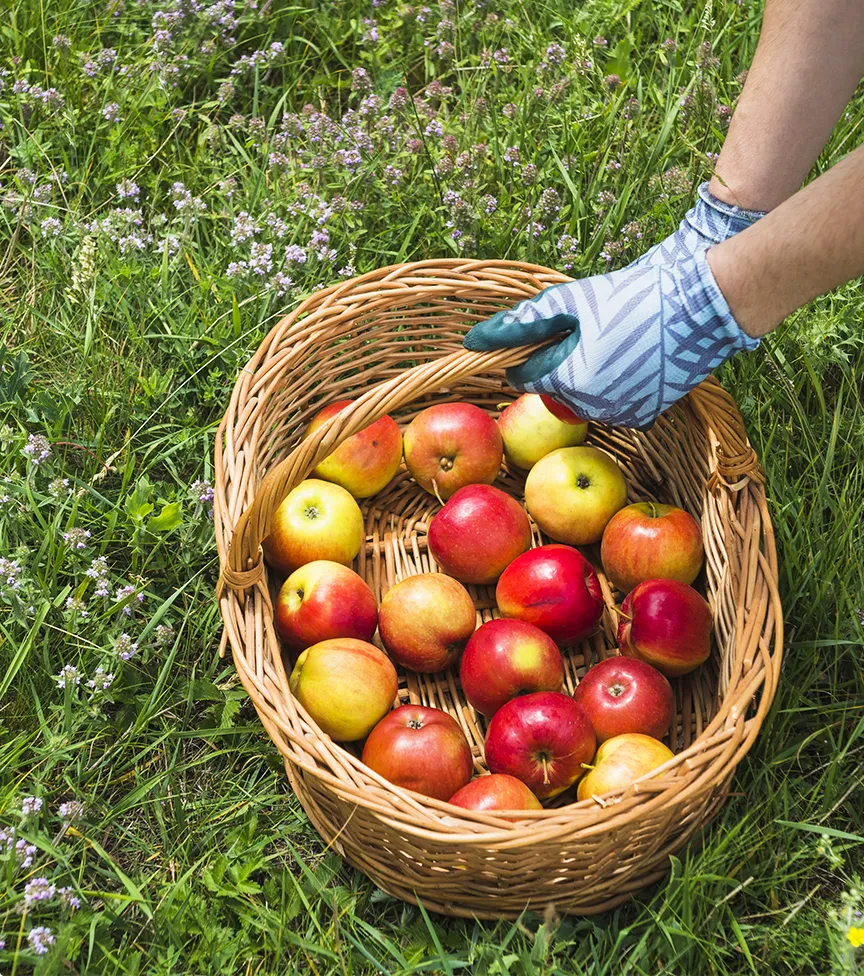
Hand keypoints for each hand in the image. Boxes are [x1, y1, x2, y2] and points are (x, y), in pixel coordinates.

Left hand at [463, 184, 764, 428]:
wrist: (701, 305)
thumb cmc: (630, 297)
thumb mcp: (570, 301)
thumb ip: (520, 324)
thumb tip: (473, 341)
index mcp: (567, 380)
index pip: (525, 377)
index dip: (533, 354)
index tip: (552, 334)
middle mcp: (591, 408)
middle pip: (554, 392)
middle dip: (562, 366)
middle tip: (591, 334)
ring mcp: (621, 416)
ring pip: (584, 400)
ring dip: (588, 378)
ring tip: (616, 343)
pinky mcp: (646, 415)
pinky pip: (614, 406)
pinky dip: (615, 387)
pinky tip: (634, 360)